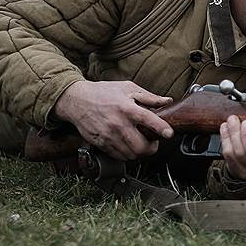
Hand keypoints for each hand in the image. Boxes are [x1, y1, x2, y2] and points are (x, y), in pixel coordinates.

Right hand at [54, 80, 173, 160]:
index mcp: (127, 108)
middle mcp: (118, 124)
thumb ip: (149, 97)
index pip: (148, 120)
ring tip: (141, 143)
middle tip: (153, 142)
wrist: (76, 100)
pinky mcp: (101, 144)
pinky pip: (119, 156)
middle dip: (152, 148)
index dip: (161, 128)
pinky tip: (128, 145)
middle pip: (141, 146)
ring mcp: (108, 136)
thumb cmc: (103, 92)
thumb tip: (167, 101)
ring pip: (131, 155)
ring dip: (140, 152)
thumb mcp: (127, 88)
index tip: (169, 134)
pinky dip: (127, 154)